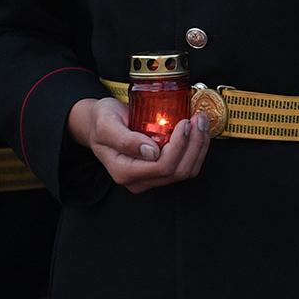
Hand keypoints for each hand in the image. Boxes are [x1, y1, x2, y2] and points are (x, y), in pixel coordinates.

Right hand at [67, 97, 210, 193]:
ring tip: (201, 121)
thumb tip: (150, 152)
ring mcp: (150, 177)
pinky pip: (185, 165)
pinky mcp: (160, 169)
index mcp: (124, 171)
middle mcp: (139, 180)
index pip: (161, 167)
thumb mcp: (106, 124)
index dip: (178, 147)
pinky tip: (198, 131)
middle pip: (178, 172)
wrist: (98, 123)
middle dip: (194, 145)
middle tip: (199, 119)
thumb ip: (125, 140)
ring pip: (185, 171)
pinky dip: (196, 148)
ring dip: (199, 147)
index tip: (184, 123)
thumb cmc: (100, 121)